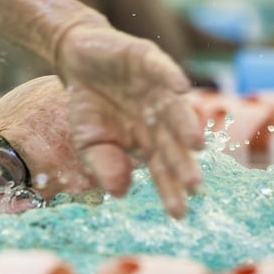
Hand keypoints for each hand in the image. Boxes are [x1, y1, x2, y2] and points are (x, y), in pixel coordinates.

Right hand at [56, 23, 203, 218]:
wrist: (77, 59)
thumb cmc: (88, 104)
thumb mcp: (89, 141)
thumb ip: (104, 166)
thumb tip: (122, 193)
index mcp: (148, 139)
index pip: (163, 168)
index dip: (170, 189)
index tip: (178, 214)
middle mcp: (159, 116)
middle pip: (175, 144)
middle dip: (184, 165)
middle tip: (195, 188)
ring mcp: (157, 88)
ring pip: (176, 109)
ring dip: (186, 125)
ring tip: (196, 144)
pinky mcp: (148, 59)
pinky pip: (162, 68)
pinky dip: (170, 76)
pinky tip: (180, 87)